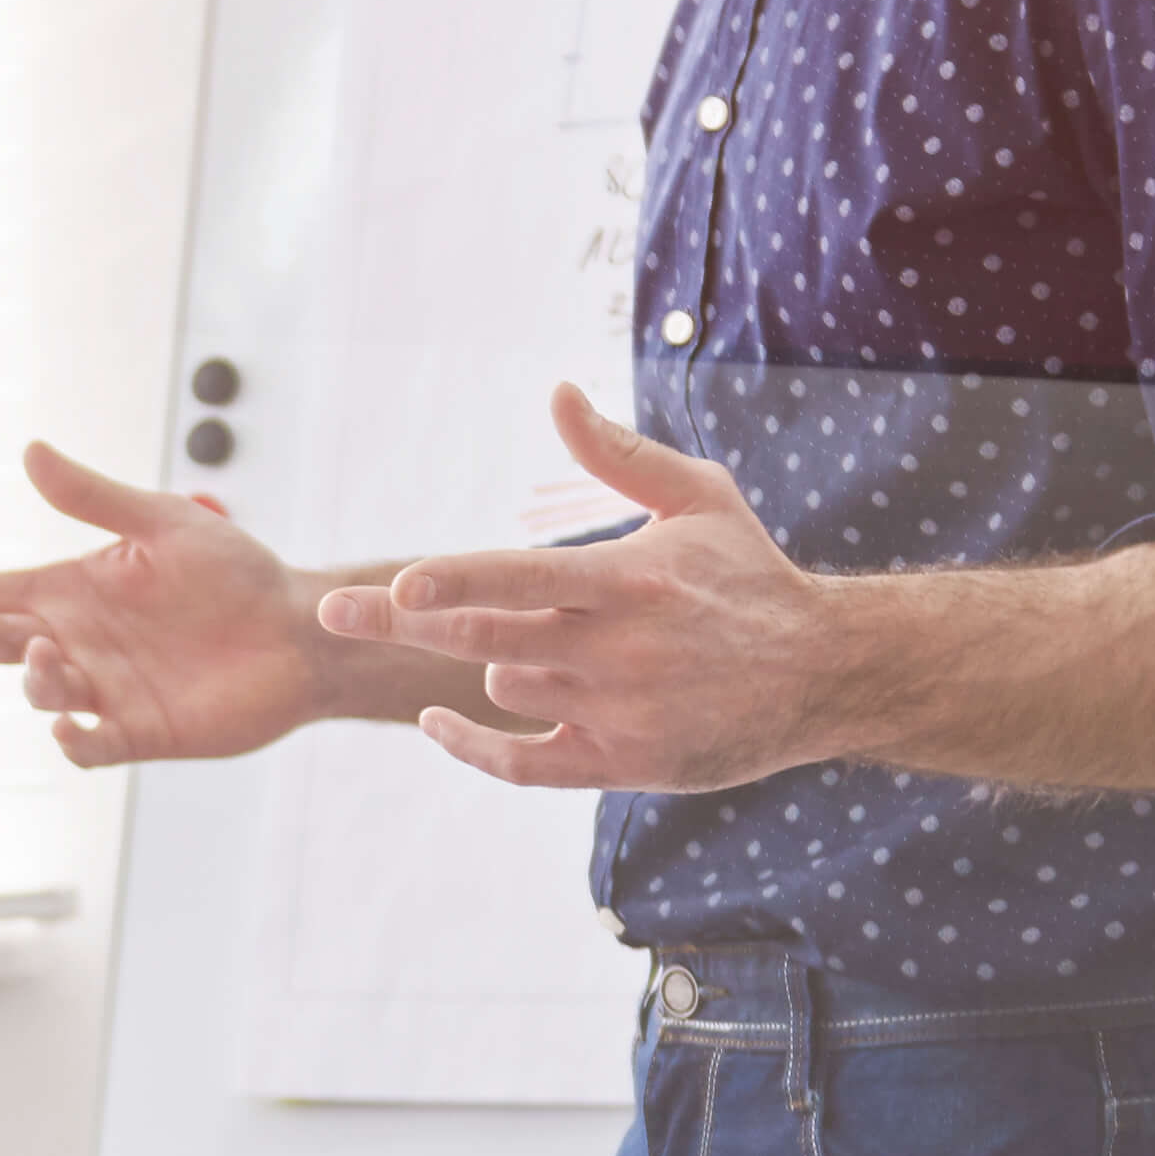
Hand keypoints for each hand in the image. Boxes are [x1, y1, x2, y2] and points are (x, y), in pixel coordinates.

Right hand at [0, 440, 352, 767]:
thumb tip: (30, 451)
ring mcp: (104, 691)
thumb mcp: (162, 522)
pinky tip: (72, 727)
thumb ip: (94, 498)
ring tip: (51, 656)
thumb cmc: (235, 571)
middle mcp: (74, 643)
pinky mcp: (142, 732)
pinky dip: (73, 741)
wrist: (299, 629)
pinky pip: (90, 747)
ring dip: (31, 677)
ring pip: (37, 692)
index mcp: (67, 591)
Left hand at [314, 389, 846, 792]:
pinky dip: (473, 747)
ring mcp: (617, 713)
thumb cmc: (749, 574)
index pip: (522, 579)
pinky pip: (522, 763)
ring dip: (499, 662)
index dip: (455, 582)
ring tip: (557, 642)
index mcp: (629, 581)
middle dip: (400, 624)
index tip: (399, 585)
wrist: (823, 673)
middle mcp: (617, 652)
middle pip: (484, 638)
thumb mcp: (699, 497)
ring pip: (507, 685)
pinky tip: (437, 719)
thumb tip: (556, 392)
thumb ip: (618, 453)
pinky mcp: (621, 763)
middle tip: (331, 611)